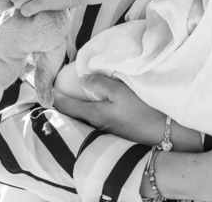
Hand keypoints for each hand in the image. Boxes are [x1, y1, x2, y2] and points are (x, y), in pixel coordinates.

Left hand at [52, 74, 173, 145]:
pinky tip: (95, 105)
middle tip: (56, 91)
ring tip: (72, 96)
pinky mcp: (117, 131)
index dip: (55, 97)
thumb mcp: (121, 91)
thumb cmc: (143, 110)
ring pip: (85, 117)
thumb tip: (82, 78)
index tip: (46, 88)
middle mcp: (98, 125)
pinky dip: (90, 111)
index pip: (67, 106)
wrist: (166, 133)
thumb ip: (100, 83)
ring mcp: (108, 130)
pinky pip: (97, 119)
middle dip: (64, 103)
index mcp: (95, 115)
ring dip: (77, 107)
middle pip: (74, 114)